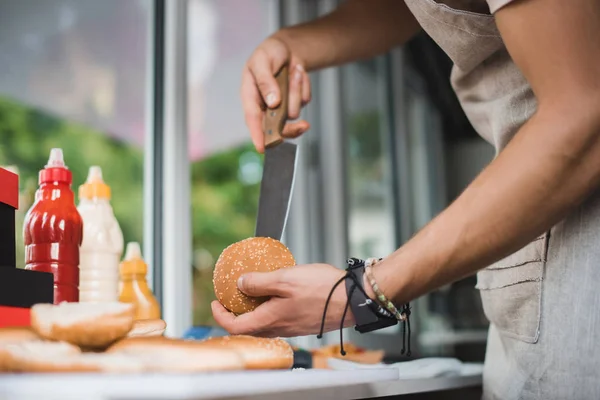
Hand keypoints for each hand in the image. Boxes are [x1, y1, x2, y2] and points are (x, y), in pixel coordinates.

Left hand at [211, 264, 354, 337]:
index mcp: (271, 319)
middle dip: (235, 313)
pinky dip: (270, 308)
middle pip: (249, 327)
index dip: (220, 315)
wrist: (354, 299)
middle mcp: (281, 328)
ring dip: (253, 310)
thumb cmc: (323, 289)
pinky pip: (279, 319)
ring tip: (253, 291)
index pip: (236, 326)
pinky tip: (277, 292)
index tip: (216, 302)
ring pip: (264, 323)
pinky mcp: (303, 322)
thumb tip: (239, 284)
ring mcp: (293, 327)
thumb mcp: (286, 278)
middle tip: (231, 297)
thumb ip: (260, 282)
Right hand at [241, 36, 310, 152]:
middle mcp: (265, 106)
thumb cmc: (268, 53)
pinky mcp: (295, 101)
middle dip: (290, 127)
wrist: (287, 48)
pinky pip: (305, 100)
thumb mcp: (262, 61)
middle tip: (304, 126)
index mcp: (250, 96)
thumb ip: (265, 81)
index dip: (257, 135)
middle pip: (275, 127)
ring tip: (293, 70)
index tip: (262, 148)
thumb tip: (272, 103)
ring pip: (294, 111)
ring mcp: (281, 105)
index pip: (252, 119)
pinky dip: (304, 85)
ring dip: (296, 89)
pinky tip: (297, 73)